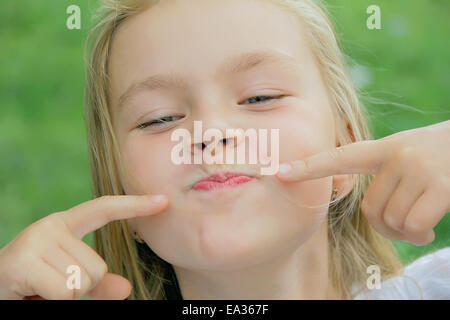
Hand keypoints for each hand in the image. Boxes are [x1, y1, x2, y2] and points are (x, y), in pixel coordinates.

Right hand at [0, 194, 167, 299]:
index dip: (134, 205)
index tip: (164, 201)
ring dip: (66, 295)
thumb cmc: (31, 285)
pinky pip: (67, 291)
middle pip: (97, 266)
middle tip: (49, 286)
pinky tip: (32, 293)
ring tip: (40, 288)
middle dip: (80, 287)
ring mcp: (37, 239)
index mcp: (63, 226)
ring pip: (83, 280)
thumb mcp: (67, 280)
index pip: (104, 209)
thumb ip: (96, 283)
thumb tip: (126, 288)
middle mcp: (50, 226)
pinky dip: (55, 300)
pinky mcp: (25, 259)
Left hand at [276, 120, 449, 245]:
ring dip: (404, 232)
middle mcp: (397, 155)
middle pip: (369, 208)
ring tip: (420, 224)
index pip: (338, 157)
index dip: (308, 167)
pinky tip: (429, 231)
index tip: (279, 172)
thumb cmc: (440, 156)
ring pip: (391, 219)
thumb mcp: (407, 153)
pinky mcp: (441, 186)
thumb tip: (376, 214)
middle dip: (385, 225)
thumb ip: (383, 172)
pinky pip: (413, 224)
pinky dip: (418, 236)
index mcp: (383, 148)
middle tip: (404, 225)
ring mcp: (418, 169)